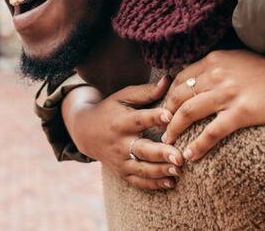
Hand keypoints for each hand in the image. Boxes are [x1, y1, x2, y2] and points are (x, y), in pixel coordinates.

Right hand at [67, 77, 185, 190]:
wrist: (85, 132)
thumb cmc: (110, 110)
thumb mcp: (124, 97)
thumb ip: (147, 92)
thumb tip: (170, 79)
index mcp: (122, 121)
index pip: (139, 119)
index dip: (154, 117)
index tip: (169, 116)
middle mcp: (120, 143)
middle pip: (142, 149)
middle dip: (161, 154)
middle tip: (180, 157)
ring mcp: (120, 160)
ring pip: (142, 169)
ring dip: (161, 171)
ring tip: (179, 170)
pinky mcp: (122, 172)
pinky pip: (138, 181)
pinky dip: (154, 184)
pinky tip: (171, 183)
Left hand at [160, 50, 264, 161]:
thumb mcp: (238, 59)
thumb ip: (216, 67)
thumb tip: (195, 79)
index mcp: (214, 60)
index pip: (179, 79)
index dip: (166, 97)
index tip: (162, 111)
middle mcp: (217, 74)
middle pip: (178, 96)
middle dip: (164, 115)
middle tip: (158, 130)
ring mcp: (229, 93)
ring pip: (188, 113)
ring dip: (173, 131)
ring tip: (167, 145)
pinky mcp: (242, 112)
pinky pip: (212, 132)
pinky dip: (198, 146)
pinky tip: (191, 156)